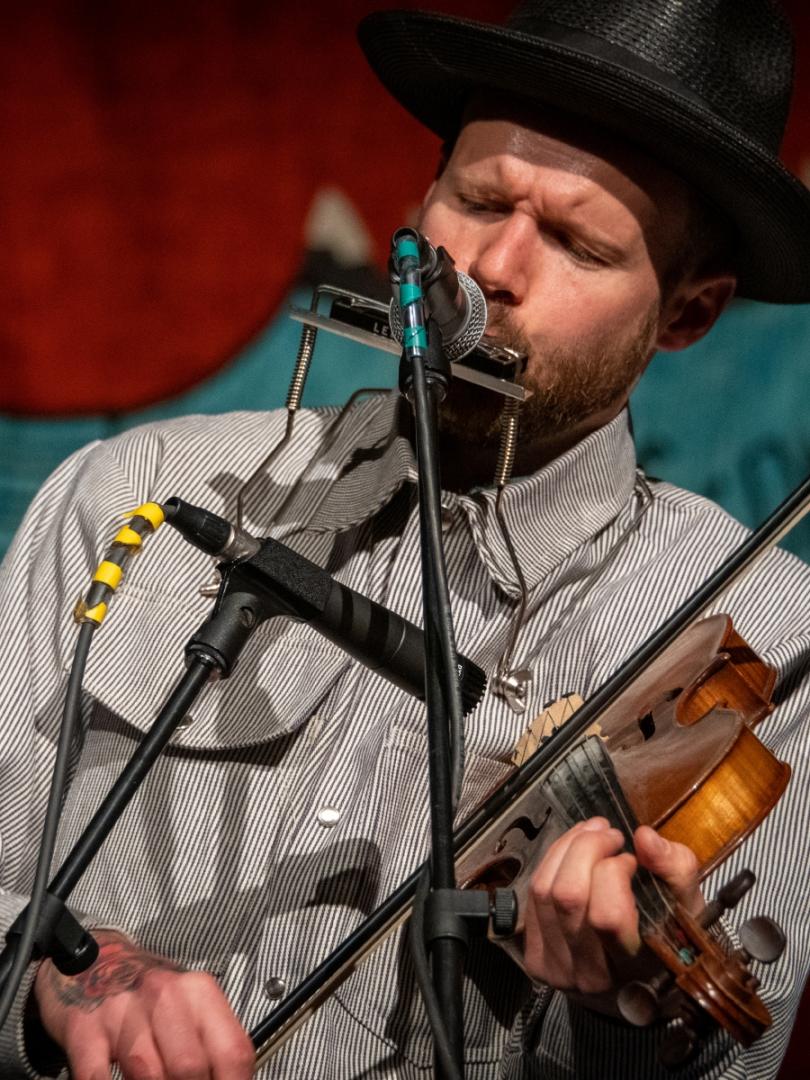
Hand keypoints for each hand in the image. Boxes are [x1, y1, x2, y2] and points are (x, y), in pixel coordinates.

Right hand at [33, 930, 254, 1079]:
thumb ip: (211, 1050)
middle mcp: (164, 995)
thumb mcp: (190, 1012)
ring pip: (148, 1074)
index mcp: (200, 992)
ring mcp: (122, 1011)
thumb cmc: (151, 1001)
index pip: (232, 1052)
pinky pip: (98, 1077)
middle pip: (190, 1067)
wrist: (96, 966)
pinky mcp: (84, 1028)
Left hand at [522, 817, 701, 997]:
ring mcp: (556, 969)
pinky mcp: (535, 957)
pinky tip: (572, 850)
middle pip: (568, 896)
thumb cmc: (669, 940)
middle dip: (586, 848)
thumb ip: (676, 869)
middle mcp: (590, 976)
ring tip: (592, 832)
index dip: (614, 873)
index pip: (606, 917)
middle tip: (610, 834)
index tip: (631, 860)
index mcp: (634, 971)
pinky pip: (532, 896)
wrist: (637, 985)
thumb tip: (644, 837)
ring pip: (544, 890)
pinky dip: (551, 861)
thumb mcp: (687, 908)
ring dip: (566, 847)